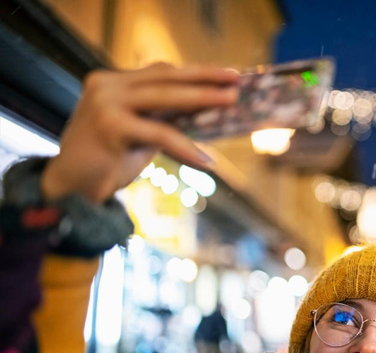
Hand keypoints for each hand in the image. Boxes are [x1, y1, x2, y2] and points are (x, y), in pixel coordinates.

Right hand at [41, 63, 239, 202]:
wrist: (71, 190)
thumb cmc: (108, 162)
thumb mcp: (140, 133)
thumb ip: (163, 117)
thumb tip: (208, 111)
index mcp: (112, 82)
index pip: (161, 72)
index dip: (196, 72)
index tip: (226, 73)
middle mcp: (106, 85)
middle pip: (165, 77)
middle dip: (205, 78)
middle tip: (236, 81)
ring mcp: (105, 103)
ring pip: (165, 98)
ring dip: (202, 100)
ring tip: (230, 104)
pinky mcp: (110, 125)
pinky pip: (159, 133)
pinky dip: (186, 147)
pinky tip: (206, 161)